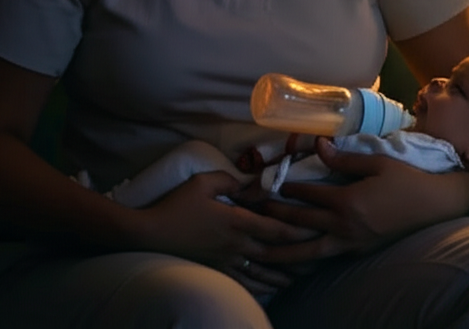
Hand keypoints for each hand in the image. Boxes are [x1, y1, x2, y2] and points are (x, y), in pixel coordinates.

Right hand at [132, 170, 316, 296]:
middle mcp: (236, 243)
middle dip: (298, 255)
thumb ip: (231, 179)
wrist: (150, 233)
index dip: (298, 230)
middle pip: (274, 252)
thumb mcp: (203, 181)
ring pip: (262, 272)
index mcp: (236, 220)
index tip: (317, 228)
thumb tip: (251, 181)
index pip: (275, 228)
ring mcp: (226, 260)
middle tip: (318, 256)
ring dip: (283, 275)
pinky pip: (243, 281)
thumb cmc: (176, 204)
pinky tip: (270, 289)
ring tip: (300, 277)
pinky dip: (260, 286)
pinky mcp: (216, 269)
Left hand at [256, 138, 468, 261]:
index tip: (265, 182)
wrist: (435, 206)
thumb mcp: (376, 162)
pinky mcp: (356, 252)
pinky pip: (323, 259)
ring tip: (254, 251)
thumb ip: (344, 157)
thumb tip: (317, 144)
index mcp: (347, 201)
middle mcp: (344, 227)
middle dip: (272, 218)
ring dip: (279, 251)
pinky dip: (302, 261)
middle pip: (299, 224)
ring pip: (306, 252)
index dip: (284, 187)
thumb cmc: (407, 180)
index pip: (306, 195)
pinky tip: (289, 262)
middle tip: (249, 212)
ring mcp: (350, 244)